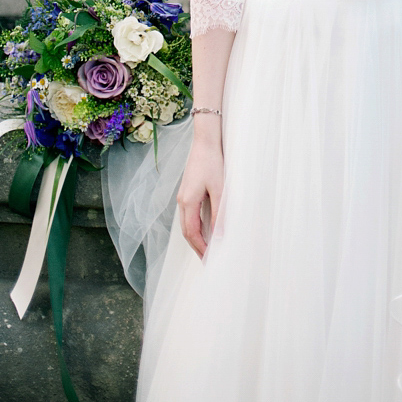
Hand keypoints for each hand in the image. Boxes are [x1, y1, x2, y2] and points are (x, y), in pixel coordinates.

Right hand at [177, 139, 223, 257]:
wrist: (205, 141)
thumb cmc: (212, 162)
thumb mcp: (219, 189)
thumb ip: (219, 214)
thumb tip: (220, 237)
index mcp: (188, 202)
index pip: (192, 233)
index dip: (200, 248)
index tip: (209, 261)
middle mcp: (182, 201)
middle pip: (187, 231)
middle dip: (196, 247)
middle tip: (207, 261)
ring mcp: (183, 195)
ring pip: (187, 223)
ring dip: (195, 238)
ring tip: (207, 249)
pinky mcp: (187, 190)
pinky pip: (189, 215)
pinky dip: (195, 227)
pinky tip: (204, 229)